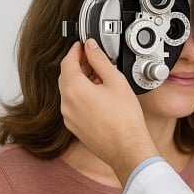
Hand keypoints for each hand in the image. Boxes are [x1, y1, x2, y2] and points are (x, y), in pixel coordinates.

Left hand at [59, 40, 158, 184]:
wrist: (127, 148)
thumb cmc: (125, 120)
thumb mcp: (115, 81)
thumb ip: (100, 60)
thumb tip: (91, 47)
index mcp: (74, 90)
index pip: (67, 62)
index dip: (75, 50)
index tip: (82, 45)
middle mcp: (66, 104)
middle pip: (66, 76)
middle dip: (78, 65)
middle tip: (93, 59)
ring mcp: (68, 117)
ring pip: (69, 91)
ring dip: (80, 81)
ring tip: (100, 79)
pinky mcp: (74, 127)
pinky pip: (73, 105)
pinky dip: (81, 96)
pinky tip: (98, 96)